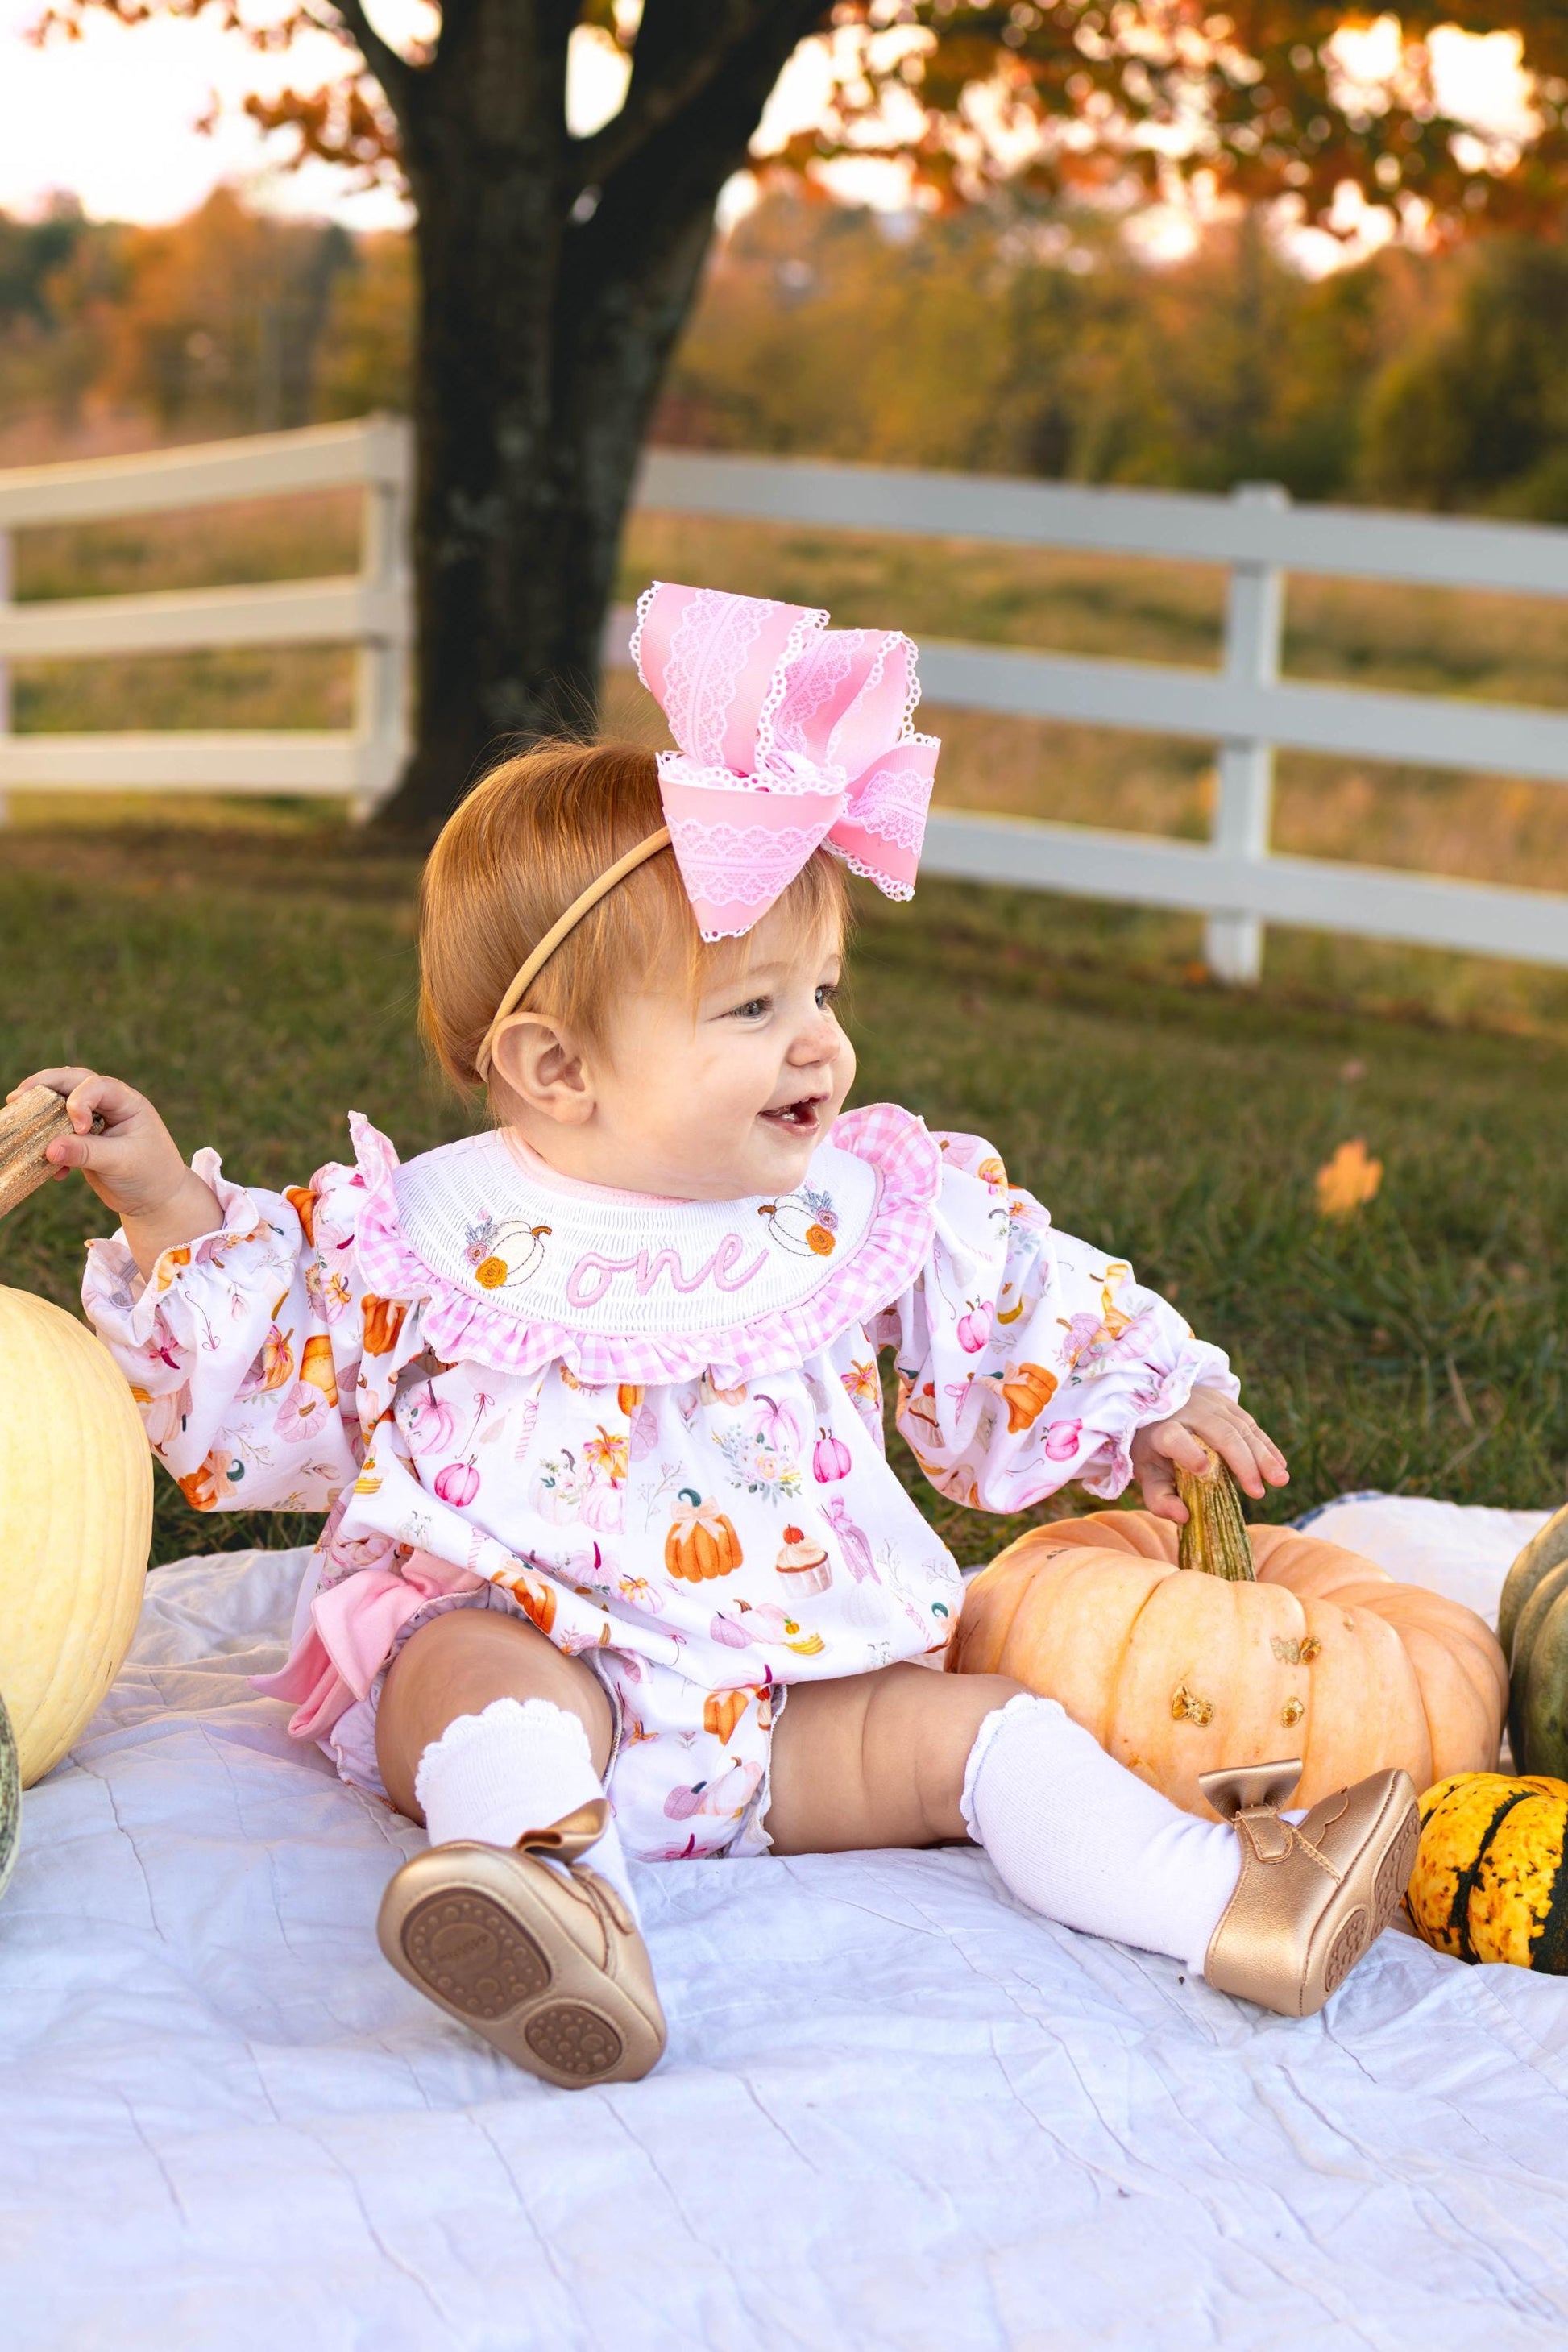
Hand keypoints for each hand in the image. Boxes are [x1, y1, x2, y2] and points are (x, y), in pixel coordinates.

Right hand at [7, 1067, 220, 1275]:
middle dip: (44, 1086)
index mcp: (126, 1102)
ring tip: (15, 1112)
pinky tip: (54, 1170)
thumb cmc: (150, 1175)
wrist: (156, 1200)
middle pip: (72, 1082)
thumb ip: (86, 1153)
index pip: (96, 1086)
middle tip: (17, 1097)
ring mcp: (93, 1121)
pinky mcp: (82, 1140)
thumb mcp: (121, 1162)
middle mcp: (109, 1105)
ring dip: (39, 1110)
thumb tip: (48, 1148)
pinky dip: (48, 1144)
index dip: (79, 1101)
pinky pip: (57, 1133)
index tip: (78, 1128)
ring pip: (60, 1103)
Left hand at [1130, 1385, 1287, 1525]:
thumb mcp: (1146, 1473)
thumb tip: (1184, 1517)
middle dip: (1242, 1463)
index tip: (1204, 1470)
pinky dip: (1266, 1445)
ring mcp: (1208, 1404)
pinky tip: (1279, 1465)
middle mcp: (1186, 1412)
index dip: (1188, 1453)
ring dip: (1263, 1455)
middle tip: (1258, 1492)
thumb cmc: (1153, 1449)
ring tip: (1279, 1480)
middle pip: (1219, 1434)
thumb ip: (1160, 1498)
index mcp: (1160, 1431)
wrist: (1157, 1406)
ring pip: (1240, 1428)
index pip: (1173, 1438)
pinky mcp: (1224, 1402)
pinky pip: (1249, 1423)